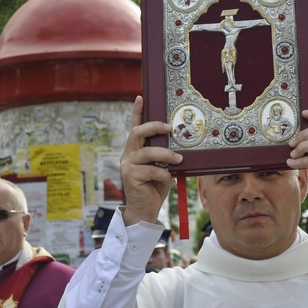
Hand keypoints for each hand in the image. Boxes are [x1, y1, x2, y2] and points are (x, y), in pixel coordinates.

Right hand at [119, 96, 182, 224]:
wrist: (144, 209)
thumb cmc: (154, 186)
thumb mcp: (160, 167)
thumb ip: (163, 156)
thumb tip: (179, 145)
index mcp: (135, 149)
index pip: (135, 127)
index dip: (137, 112)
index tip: (141, 97)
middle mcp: (128, 154)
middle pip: (138, 132)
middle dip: (155, 127)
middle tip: (171, 128)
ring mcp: (127, 164)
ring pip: (147, 152)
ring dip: (166, 155)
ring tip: (179, 160)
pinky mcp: (130, 176)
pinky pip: (151, 170)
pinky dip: (164, 174)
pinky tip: (170, 180)